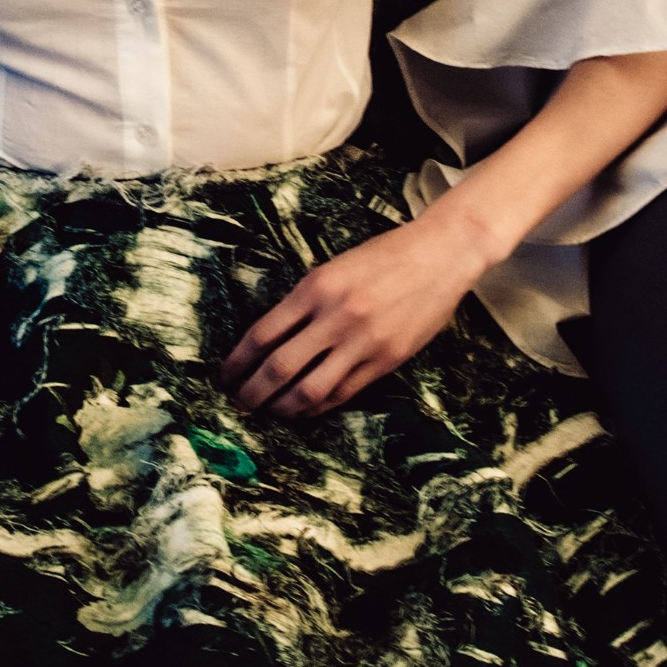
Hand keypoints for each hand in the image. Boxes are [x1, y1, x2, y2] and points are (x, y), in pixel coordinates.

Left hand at [219, 206, 495, 418]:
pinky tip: (305, 409)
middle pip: (279, 368)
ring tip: (269, 411)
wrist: (440, 255)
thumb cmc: (383, 256)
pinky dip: (318, 406)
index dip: (237, 362)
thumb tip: (267, 341)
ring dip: (282, 407)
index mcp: (315, 288)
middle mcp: (336, 317)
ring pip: (310, 390)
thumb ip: (303, 303)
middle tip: (240, 402)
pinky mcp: (386, 361)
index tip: (225, 375)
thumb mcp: (332, 268)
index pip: (262, 335)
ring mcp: (363, 342)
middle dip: (253, 392)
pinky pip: (343, 393)